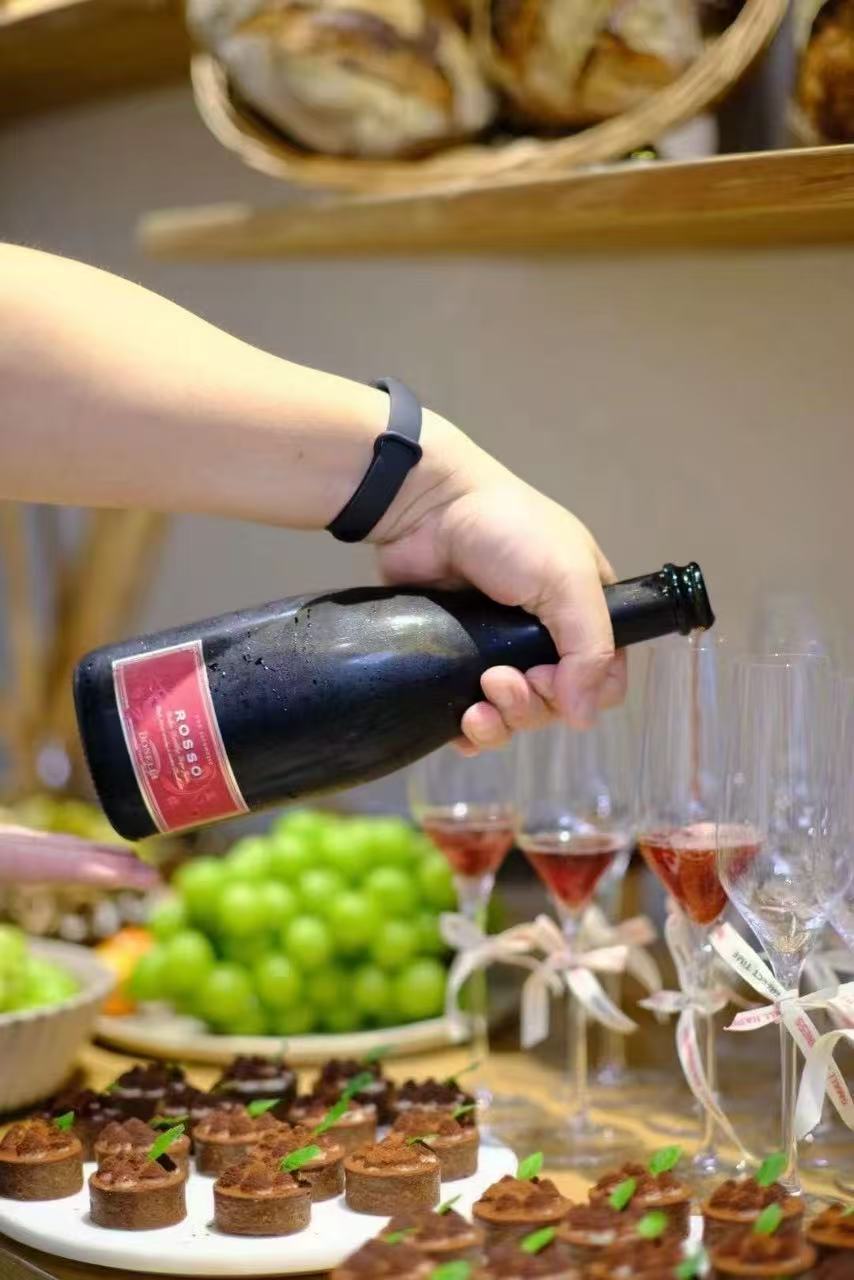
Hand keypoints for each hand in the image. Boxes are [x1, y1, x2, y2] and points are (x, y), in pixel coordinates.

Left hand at [373, 412, 626, 750]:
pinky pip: (471, 714)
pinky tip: (458, 728)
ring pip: (513, 715)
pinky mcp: (455, 659)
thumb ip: (588, 646)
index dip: (582, 692)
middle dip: (529, 705)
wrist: (424, 507)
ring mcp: (497, 649)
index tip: (547, 677)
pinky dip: (469, 731)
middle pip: (555, 704)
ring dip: (499, 722)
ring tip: (475, 706)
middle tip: (497, 679)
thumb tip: (583, 717)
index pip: (604, 677)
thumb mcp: (566, 578)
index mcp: (583, 611)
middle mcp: (545, 636)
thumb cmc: (506, 529)